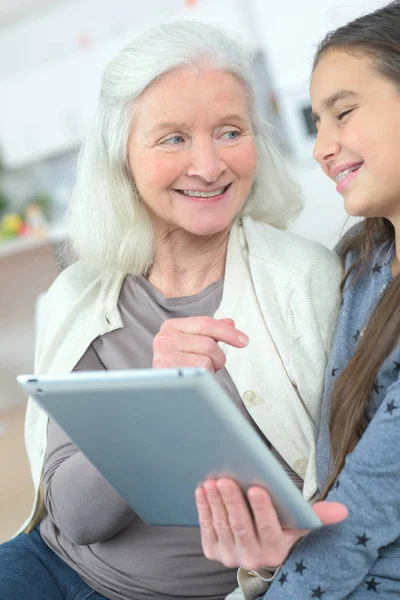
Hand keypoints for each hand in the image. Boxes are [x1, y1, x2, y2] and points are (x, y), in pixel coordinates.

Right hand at [152, 317, 247, 371]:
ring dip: (209, 369)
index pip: (206, 323)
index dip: (228, 332)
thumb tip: (230, 322)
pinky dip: (203, 378)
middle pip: (209, 343)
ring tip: (198, 372)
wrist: (159, 391)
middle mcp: (165, 337)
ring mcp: (164, 354)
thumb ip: (210, 333)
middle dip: (217, 357)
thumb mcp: (192, 345)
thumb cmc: (178, 367)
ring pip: (206, 358)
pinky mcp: (168, 371)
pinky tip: (193, 379)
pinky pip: (200, 372)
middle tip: (212, 365)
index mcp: (172, 326)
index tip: (244, 340)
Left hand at [195, 478, 347, 569]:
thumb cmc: (280, 528)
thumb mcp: (299, 524)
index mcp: (276, 549)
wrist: (258, 551)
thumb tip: (343, 510)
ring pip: (222, 526)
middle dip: (232, 501)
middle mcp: (253, 557)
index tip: (256, 488)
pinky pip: (207, 529)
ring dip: (215, 503)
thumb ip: (317, 515)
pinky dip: (204, 509)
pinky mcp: (213, 551)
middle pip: (241, 526)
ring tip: (212, 481)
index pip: (268, 528)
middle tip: (226, 479)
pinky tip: (202, 491)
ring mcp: (230, 556)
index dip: (262, 509)